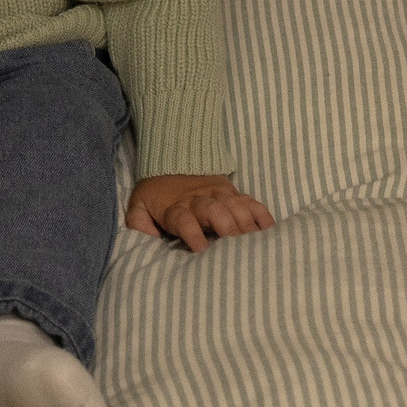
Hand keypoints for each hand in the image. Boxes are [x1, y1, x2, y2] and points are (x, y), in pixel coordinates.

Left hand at [126, 173, 274, 251]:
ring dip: (245, 224)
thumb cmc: (156, 193)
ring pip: (234, 206)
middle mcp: (198, 200)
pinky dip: (261, 214)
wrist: (173, 159)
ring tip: (255, 244)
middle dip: (226, 228)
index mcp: (174, 207)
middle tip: (235, 247)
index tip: (200, 248)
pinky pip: (250, 201)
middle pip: (214, 211)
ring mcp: (218, 194)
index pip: (183, 219)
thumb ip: (138, 223)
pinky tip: (269, 230)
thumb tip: (143, 240)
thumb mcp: (138, 206)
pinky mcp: (232, 191)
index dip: (191, 232)